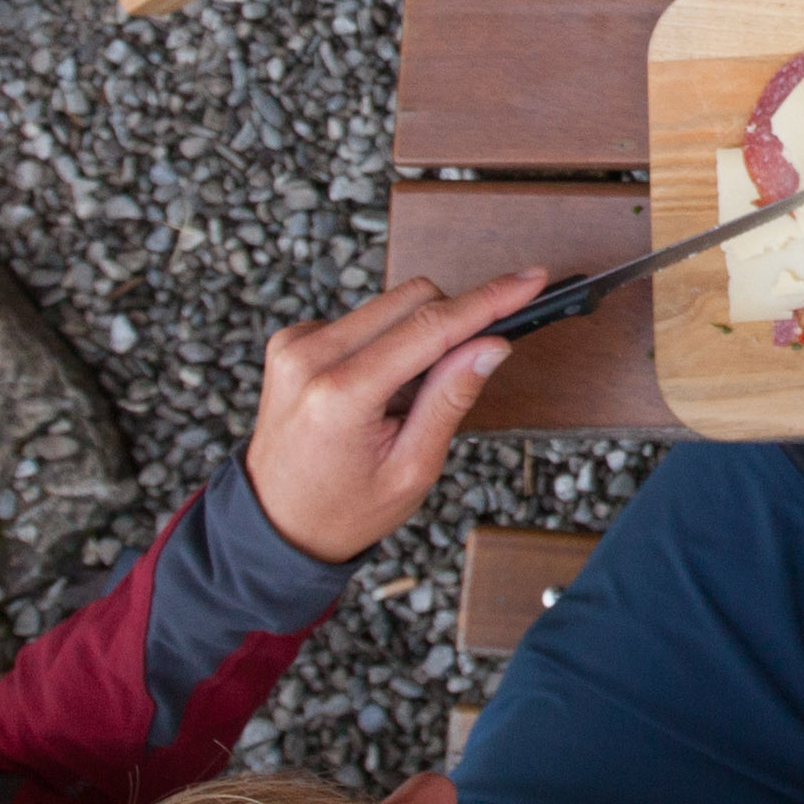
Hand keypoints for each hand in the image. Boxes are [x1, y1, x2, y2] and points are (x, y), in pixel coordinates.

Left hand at [242, 268, 539, 563]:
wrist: (274, 524)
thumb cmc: (342, 510)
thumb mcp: (412, 469)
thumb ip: (450, 399)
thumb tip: (491, 345)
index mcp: (340, 394)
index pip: (430, 327)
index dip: (489, 300)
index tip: (530, 279)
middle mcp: (309, 357)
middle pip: (410, 299)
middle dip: (453, 321)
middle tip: (470, 365)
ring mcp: (294, 344)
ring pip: (387, 306)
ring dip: (416, 338)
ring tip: (407, 399)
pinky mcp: (291, 341)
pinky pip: (361, 320)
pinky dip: (385, 344)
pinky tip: (379, 391)